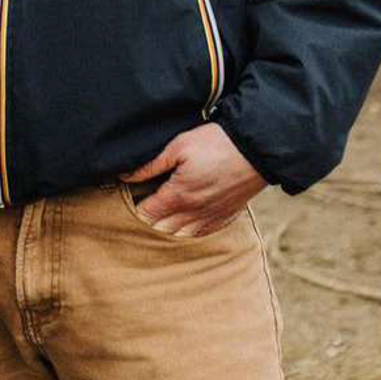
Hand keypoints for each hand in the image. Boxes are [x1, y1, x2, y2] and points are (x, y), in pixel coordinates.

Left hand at [120, 123, 265, 236]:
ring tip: (159, 212)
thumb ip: (151, 165)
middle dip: (146, 220)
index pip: (146, 215)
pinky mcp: (224, 218)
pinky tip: (181, 220)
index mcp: (179, 196)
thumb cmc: (215, 144)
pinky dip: (186, 231)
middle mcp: (193, 213)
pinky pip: (199, 235)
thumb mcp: (178, 146)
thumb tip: (125, 176)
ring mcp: (210, 218)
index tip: (129, 197)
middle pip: (159, 230)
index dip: (132, 208)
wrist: (255, 150)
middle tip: (141, 203)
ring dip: (165, 227)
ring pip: (179, 236)